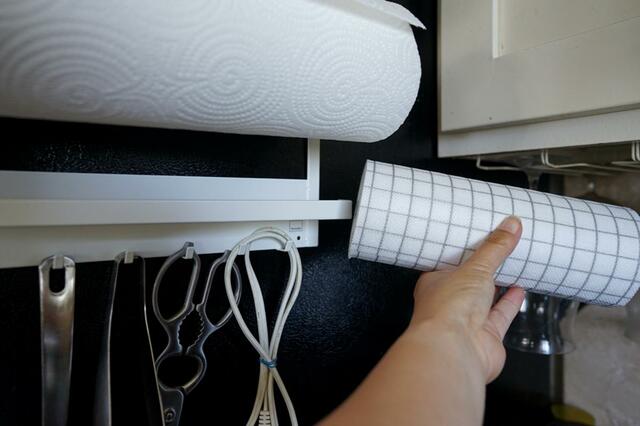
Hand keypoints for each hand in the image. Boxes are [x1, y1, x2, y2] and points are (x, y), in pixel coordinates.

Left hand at [409, 215, 525, 382]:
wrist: (454, 350)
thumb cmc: (448, 310)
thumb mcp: (474, 268)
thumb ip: (494, 248)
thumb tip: (510, 225)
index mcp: (434, 283)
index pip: (448, 263)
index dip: (461, 252)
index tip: (476, 238)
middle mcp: (448, 302)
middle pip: (467, 282)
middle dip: (481, 269)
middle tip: (498, 249)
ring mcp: (467, 321)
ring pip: (484, 300)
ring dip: (497, 286)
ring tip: (511, 266)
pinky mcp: (486, 336)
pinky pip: (500, 315)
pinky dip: (510, 303)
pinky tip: (519, 290)